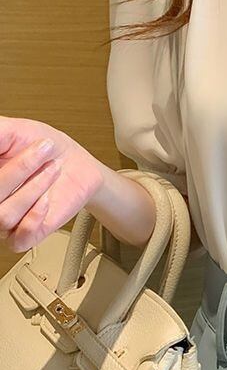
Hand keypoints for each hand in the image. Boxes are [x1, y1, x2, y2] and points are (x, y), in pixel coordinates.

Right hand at [0, 116, 104, 252]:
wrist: (76, 163)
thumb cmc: (44, 147)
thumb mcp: (15, 130)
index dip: (5, 172)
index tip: (9, 148)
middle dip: (19, 169)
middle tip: (43, 149)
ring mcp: (4, 219)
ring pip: (3, 216)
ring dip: (34, 189)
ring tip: (53, 170)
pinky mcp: (26, 234)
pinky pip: (20, 238)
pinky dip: (34, 218)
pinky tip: (47, 199)